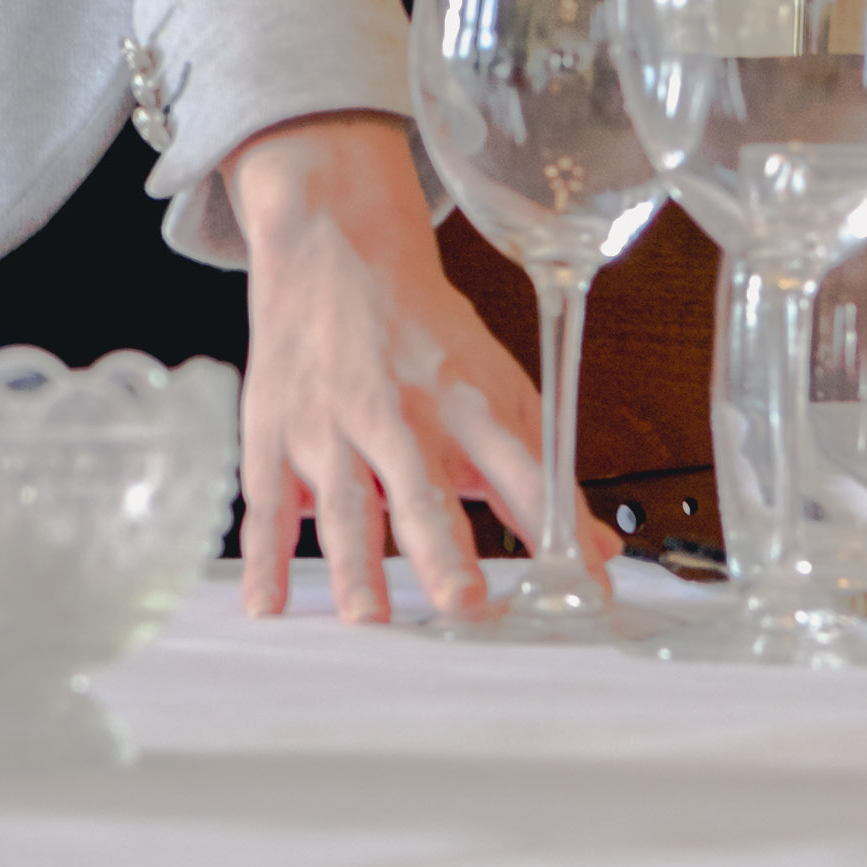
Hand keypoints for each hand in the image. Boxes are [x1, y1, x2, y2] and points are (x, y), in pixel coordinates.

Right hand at [219, 113, 567, 623]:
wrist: (337, 247)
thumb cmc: (425, 331)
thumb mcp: (500, 387)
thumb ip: (544, 476)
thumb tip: (602, 553)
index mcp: (469, 403)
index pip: (523, 471)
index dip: (554, 525)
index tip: (581, 580)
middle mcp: (402, 414)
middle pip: (426, 492)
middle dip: (444, 551)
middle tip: (463, 605)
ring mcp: (333, 424)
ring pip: (347, 503)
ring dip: (356, 565)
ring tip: (368, 619)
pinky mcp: (277, 432)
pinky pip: (268, 503)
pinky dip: (264, 557)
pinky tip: (268, 605)